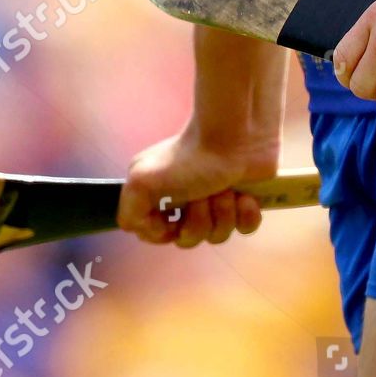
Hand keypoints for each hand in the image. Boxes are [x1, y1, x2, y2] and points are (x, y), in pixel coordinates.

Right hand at [117, 128, 279, 248]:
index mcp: (160, 193)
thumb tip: (153, 232)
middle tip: (201, 194)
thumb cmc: (190, 158)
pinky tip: (244, 195)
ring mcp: (218, 201)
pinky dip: (245, 213)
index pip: (156, 235)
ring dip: (221, 213)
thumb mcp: (141, 183)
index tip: (171, 218)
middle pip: (188, 239)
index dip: (165, 233)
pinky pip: (245, 227)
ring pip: (217, 236)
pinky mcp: (245, 200)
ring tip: (225, 188)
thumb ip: (130, 214)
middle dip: (197, 220)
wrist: (237, 136)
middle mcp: (187, 198)